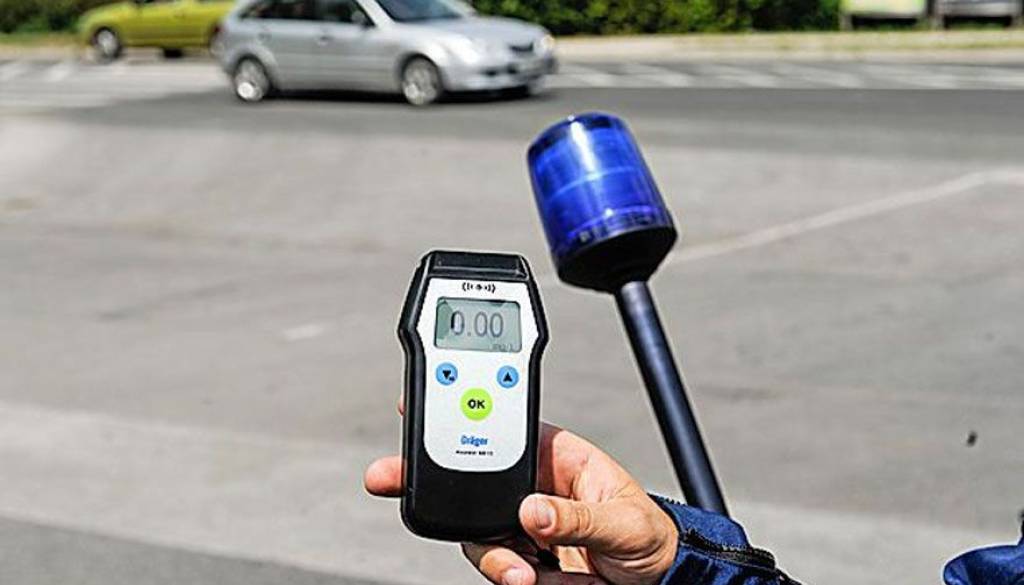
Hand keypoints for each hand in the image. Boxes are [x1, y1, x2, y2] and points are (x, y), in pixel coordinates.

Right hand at [364, 399, 678, 584]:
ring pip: (475, 529)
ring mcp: (520, 524)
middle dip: (433, 479)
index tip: (418, 405)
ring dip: (490, 552)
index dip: (459, 410)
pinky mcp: (518, 559)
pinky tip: (529, 580)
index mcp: (554, 454)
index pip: (502, 426)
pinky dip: (504, 576)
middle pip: (469, 475)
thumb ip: (578, 515)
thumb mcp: (624, 521)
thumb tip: (532, 511)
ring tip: (522, 574)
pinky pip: (494, 564)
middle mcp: (530, 485)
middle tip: (392, 477)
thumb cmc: (649, 538)